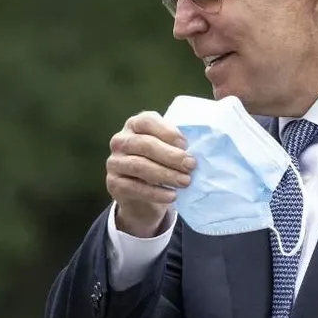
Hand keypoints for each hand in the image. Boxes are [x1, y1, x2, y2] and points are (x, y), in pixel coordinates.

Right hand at [106, 111, 195, 236]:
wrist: (143, 196)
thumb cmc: (162, 164)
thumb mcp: (169, 149)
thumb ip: (179, 143)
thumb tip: (204, 146)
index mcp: (135, 125)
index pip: (147, 121)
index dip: (167, 131)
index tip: (186, 144)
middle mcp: (121, 140)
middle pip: (145, 145)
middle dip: (171, 156)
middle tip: (191, 165)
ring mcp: (114, 162)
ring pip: (139, 166)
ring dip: (165, 174)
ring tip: (185, 182)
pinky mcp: (113, 183)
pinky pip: (134, 187)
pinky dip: (155, 193)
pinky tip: (172, 196)